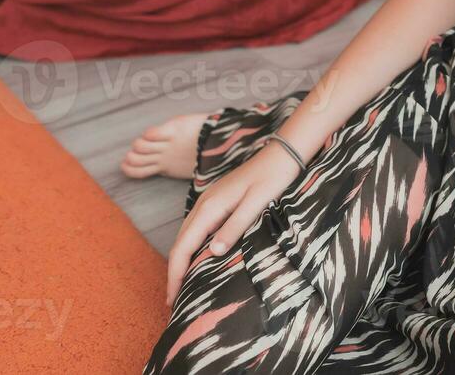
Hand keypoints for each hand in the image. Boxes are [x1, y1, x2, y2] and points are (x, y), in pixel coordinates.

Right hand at [165, 144, 300, 304]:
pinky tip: (199, 258)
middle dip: (174, 272)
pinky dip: (192, 247)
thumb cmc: (273, 177)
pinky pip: (198, 228)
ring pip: (187, 235)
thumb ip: (235, 227)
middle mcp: (204, 204)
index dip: (175, 273)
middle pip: (181, 243)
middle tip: (173, 300)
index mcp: (211, 207)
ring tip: (183, 285)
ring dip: (182, 260)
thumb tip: (214, 253)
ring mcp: (209, 202)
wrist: (282, 153)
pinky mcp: (217, 201)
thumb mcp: (257, 203)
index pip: (183, 247)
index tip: (172, 297)